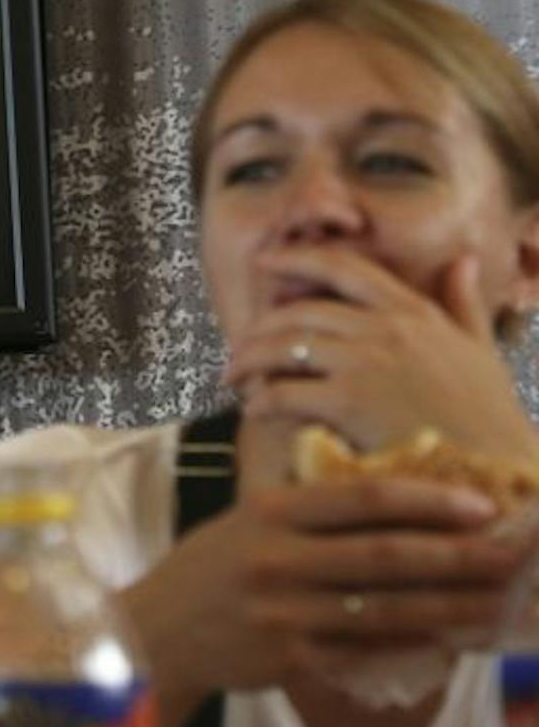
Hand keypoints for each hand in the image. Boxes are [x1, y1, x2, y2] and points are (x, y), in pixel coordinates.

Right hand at [120, 473, 527, 719]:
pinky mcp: (289, 657)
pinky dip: (412, 646)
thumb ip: (309, 512)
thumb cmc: (209, 570)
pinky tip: (449, 640)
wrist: (152, 633)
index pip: (361, 498)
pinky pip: (365, 651)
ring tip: (498, 603)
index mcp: (268, 511)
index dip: (427, 500)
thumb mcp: (246, 521)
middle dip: (458, 555)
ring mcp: (283, 612)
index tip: (483, 504)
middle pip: (385, 556)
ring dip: (451, 607)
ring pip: (385, 609)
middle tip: (513, 555)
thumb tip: (401, 503)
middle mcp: (276, 558)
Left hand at [223, 247, 538, 462]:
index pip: (343, 268)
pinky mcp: (348, 402)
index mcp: (413, 312)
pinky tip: (252, 410)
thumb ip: (463, 304)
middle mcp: (385, 328)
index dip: (296, 258)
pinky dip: (260, 400)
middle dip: (259, 328)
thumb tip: (463, 260)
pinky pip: (283, 392)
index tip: (263, 262)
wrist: (493, 469)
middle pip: (299, 312)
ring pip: (282, 347)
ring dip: (248, 361)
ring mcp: (365, 362)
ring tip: (234, 378)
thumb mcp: (480, 350)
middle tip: (239, 347)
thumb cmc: (488, 416)